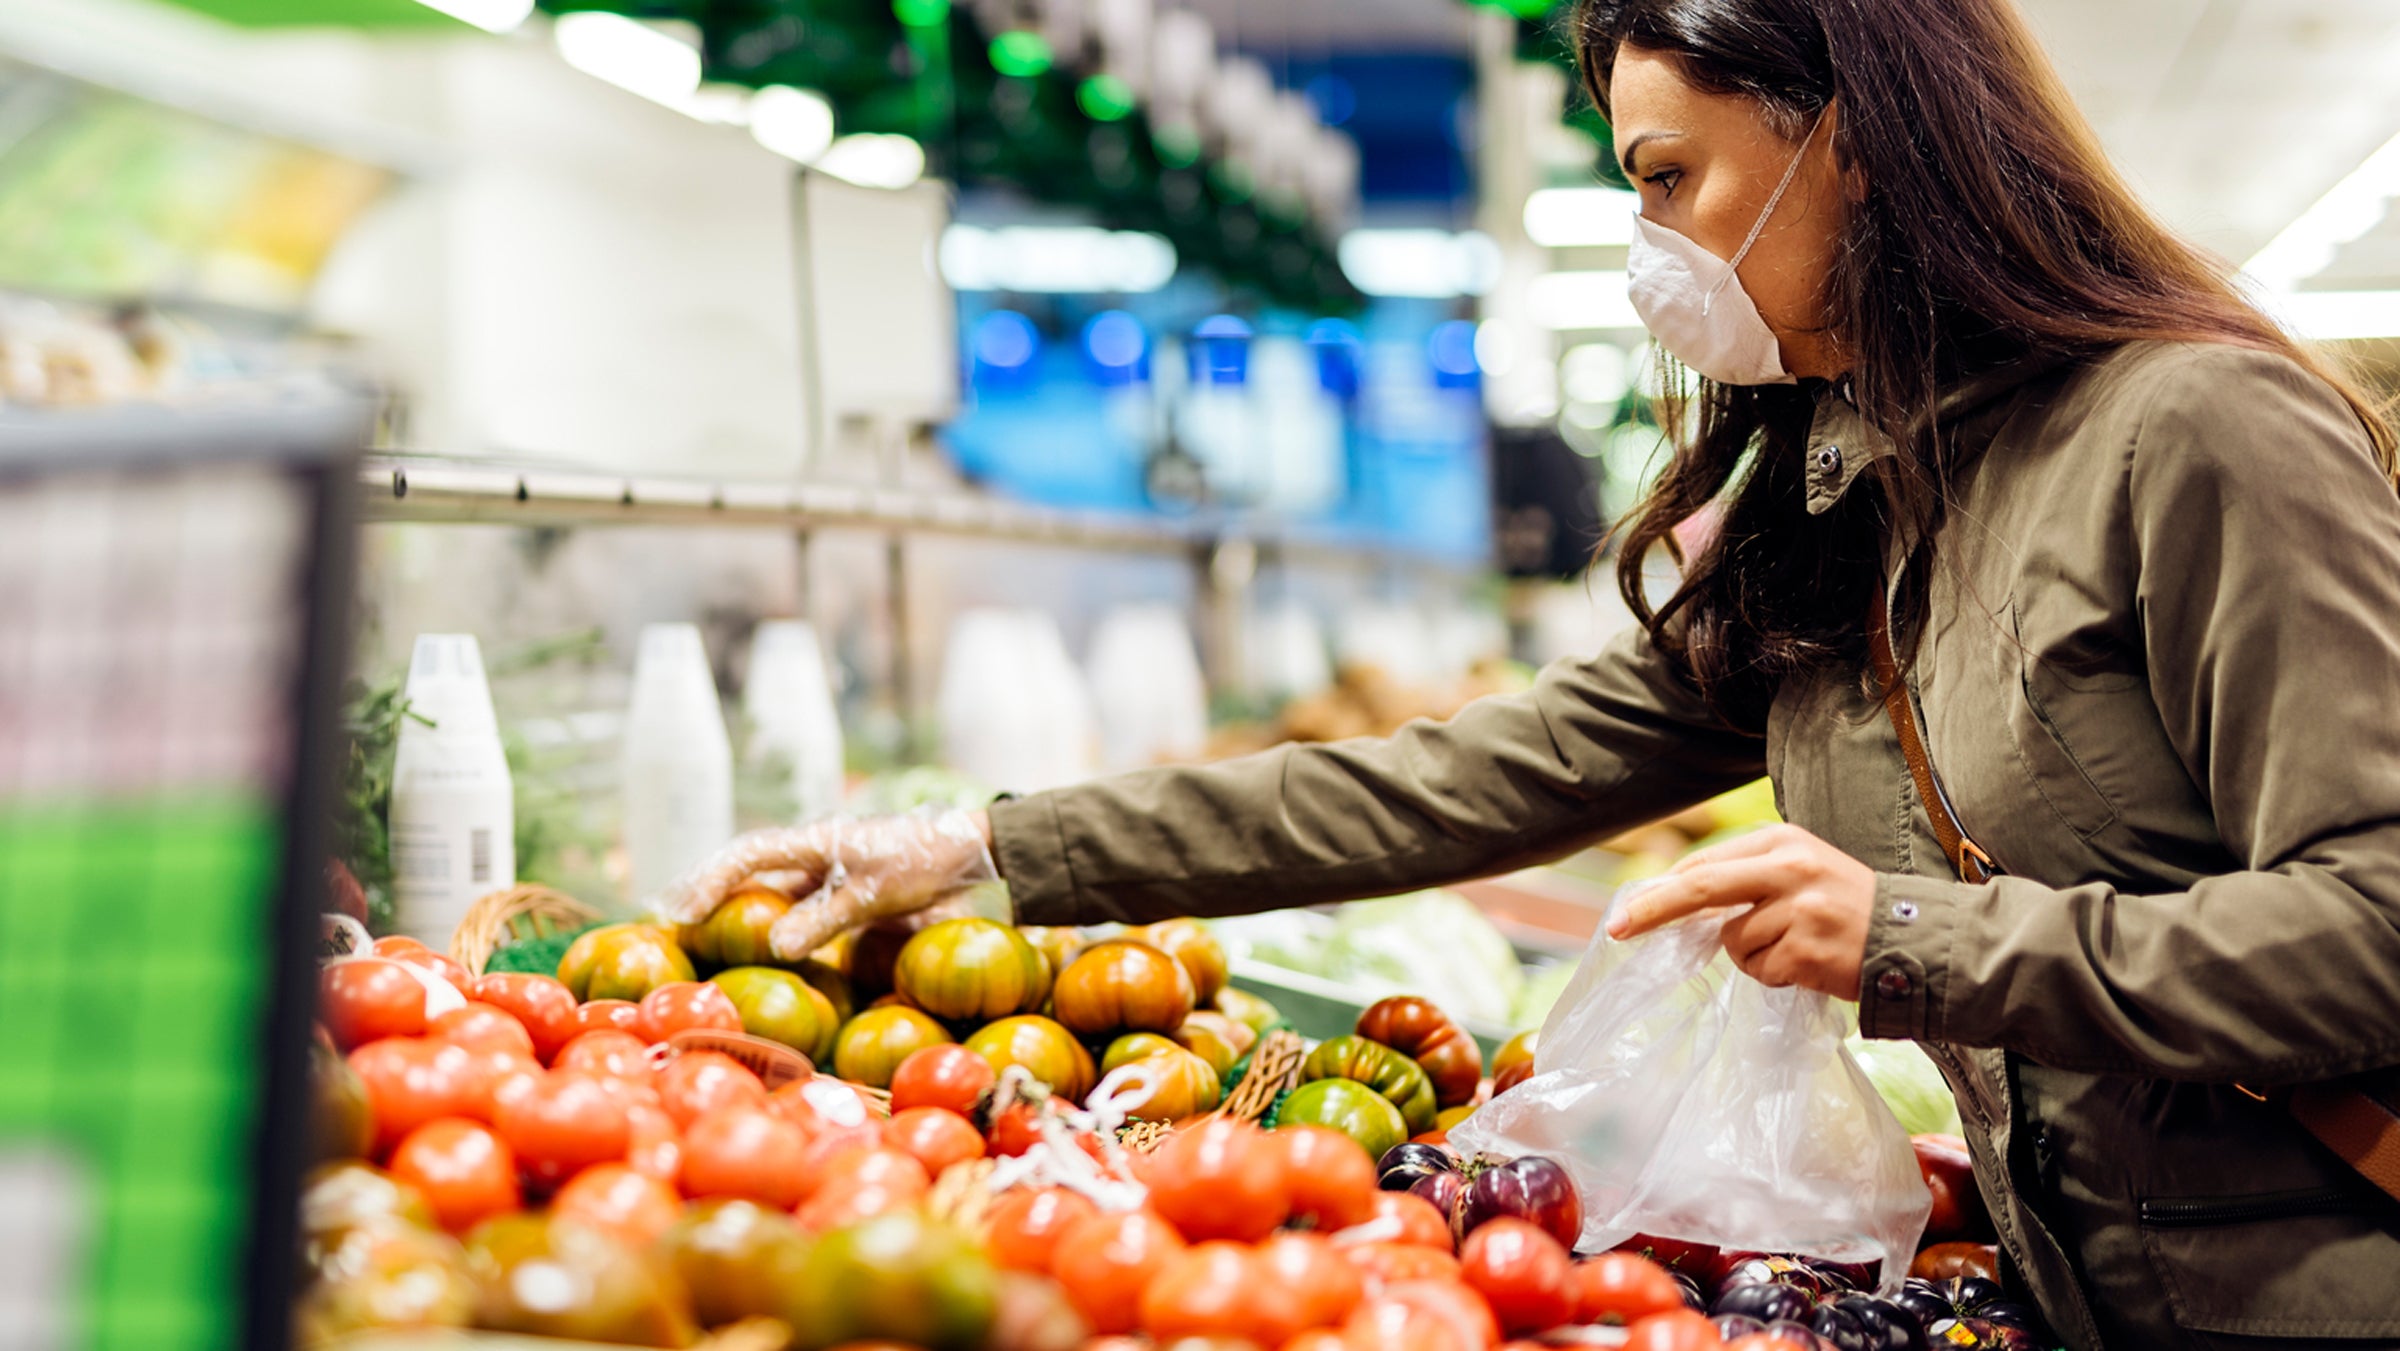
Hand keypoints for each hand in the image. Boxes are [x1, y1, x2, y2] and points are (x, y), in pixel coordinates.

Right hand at [652, 808, 998, 960]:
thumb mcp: (875, 893)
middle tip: (669, 921)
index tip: (683, 912)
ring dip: (731, 907)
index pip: (748, 855)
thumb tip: (774, 946)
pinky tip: (751, 949)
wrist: (968, 856)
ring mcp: (823, 874)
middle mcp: (811, 855)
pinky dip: (767, 924)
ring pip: (765, 888)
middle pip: (744, 868)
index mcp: (814, 841)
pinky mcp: (839, 896)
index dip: (711, 881)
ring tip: (694, 934)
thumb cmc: (922, 864)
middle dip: (705, 889)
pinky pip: (792, 909)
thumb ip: (826, 918)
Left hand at [1604, 823, 1874, 998]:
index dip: (1662, 889)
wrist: (1917, 939)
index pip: (1705, 864)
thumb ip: (1746, 880)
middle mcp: (1787, 867)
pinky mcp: (1805, 949)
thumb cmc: (1849, 908)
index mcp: (1781, 841)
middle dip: (1652, 909)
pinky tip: (1809, 965)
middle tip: (1617, 929)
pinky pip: (1760, 970)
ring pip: (1733, 942)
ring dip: (1753, 957)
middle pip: (1700, 887)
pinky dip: (1775, 975)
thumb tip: (1674, 903)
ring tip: (1797, 949)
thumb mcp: (1801, 872)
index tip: (1627, 910)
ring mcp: (1797, 908)